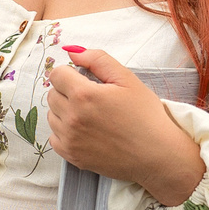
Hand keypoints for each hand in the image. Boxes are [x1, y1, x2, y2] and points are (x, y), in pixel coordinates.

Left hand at [45, 44, 206, 204]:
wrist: (157, 154)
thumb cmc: (146, 115)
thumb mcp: (127, 79)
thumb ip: (98, 60)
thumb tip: (73, 53)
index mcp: (84, 95)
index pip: (57, 75)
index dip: (71, 74)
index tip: (85, 80)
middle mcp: (72, 117)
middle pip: (52, 94)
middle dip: (67, 91)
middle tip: (91, 99)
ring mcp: (70, 139)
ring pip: (52, 116)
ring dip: (65, 112)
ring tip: (89, 116)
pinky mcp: (71, 156)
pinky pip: (54, 138)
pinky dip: (65, 133)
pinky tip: (85, 132)